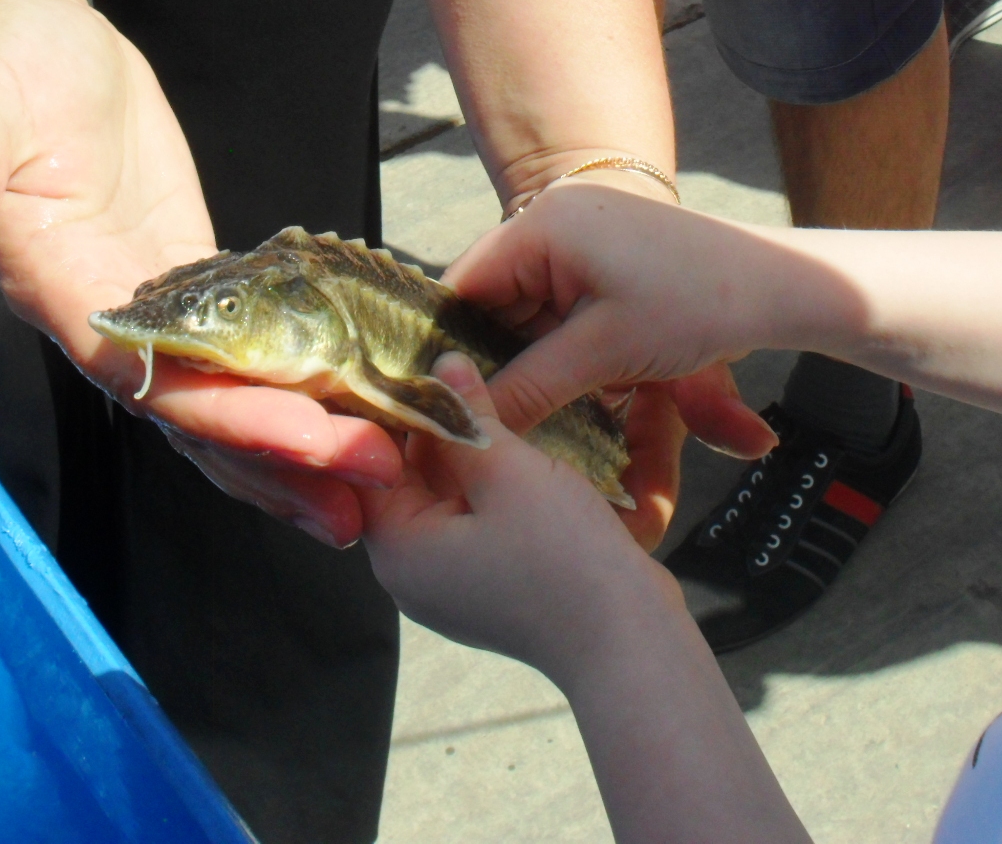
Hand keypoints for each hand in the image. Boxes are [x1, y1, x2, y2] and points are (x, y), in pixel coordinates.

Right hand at [0, 0, 402, 543]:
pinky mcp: (190, 275)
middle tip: (373, 487)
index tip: (307, 437)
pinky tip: (359, 410)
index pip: (149, 378)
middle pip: (199, 410)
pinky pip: (245, 348)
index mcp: (58, 290)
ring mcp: (152, 305)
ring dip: (297, 445)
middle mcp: (104, 320)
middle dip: (283, 454)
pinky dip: (297, 383)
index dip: (227, 413)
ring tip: (379, 486)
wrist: (19, 39)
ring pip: (226, 397)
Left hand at [362, 355, 675, 678]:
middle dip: (438, 429)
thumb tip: (443, 364)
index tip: (421, 361)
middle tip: (463, 369)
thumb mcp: (508, 471)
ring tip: (497, 398)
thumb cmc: (560, 558)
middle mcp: (414, 574)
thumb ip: (468, 416)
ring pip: (449, 498)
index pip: (373, 465)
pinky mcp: (494, 587)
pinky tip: (521, 449)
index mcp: (399, 551)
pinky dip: (493, 486)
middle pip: (410, 481)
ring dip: (471, 454)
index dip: (396, 410)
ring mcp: (455, 585)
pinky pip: (479, 522)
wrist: (628, 641)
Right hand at [477, 176, 780, 549]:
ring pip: (530, 316)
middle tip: (494, 420)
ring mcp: (583, 244)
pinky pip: (564, 314)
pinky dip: (566, 353)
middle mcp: (555, 224)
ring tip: (540, 412)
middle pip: (495, 305)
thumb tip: (469, 424)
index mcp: (542, 226)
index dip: (451, 350)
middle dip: (498, 362)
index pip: (463, 289)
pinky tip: (577, 392)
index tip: (447, 405)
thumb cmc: (700, 301)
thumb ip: (530, 387)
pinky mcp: (608, 266)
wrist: (782, 285)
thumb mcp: (606, 352)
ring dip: (535, 362)